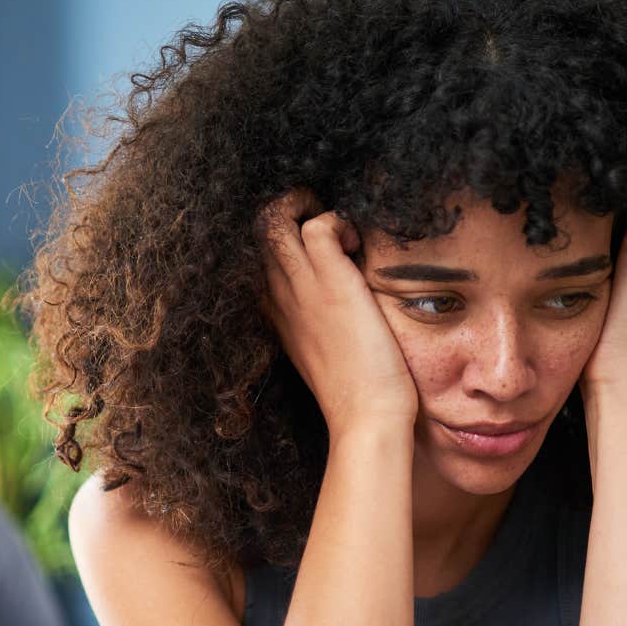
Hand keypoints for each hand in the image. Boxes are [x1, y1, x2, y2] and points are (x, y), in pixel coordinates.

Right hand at [258, 189, 418, 437]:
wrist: (366, 417)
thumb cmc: (357, 390)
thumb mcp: (324, 351)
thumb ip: (319, 321)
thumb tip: (341, 298)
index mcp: (276, 312)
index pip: (262, 255)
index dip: (288, 236)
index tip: (324, 246)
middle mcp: (279, 296)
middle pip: (260, 229)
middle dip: (292, 210)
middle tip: (332, 226)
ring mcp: (301, 288)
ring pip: (274, 220)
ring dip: (308, 208)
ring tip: (342, 231)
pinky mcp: (331, 283)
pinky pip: (317, 225)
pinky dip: (338, 221)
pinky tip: (357, 244)